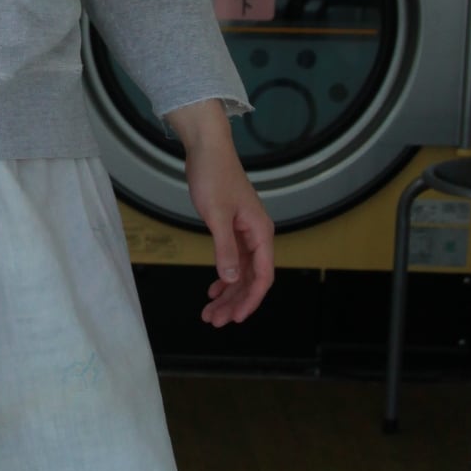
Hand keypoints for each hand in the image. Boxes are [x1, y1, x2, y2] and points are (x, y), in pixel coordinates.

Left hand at [166, 103, 275, 330]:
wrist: (207, 149)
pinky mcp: (233, 228)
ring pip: (241, 273)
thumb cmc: (214, 176)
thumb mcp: (216, 215)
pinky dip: (224, 277)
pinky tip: (213, 289)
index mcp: (260, 232)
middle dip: (234, 302)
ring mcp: (246, 233)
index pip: (263, 276)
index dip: (251, 300)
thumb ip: (225, 249)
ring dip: (227, 293)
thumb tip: (231, 280)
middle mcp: (257, 235)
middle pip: (251, 279)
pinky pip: (233, 261)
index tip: (236, 318)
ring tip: (210, 312)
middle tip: (214, 320)